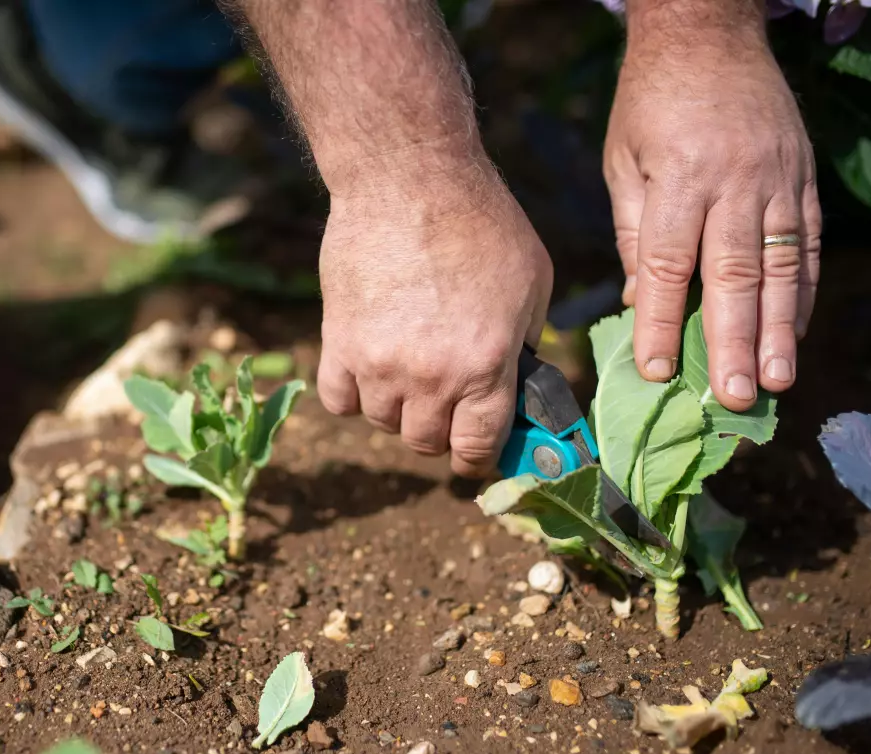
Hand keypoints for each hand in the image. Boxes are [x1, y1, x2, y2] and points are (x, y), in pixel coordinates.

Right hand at [316, 154, 552, 476]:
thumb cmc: (480, 220)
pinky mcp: (337, 343)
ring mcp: (379, 364)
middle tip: (445, 402)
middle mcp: (431, 377)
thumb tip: (518, 379)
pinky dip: (353, 393)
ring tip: (407, 373)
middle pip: (426, 442)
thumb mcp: (533, 280)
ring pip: (383, 423)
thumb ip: (526, 340)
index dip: (477, 458)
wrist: (407, 177)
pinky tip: (368, 366)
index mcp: (486, 366)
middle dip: (439, 430)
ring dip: (397, 408)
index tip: (474, 452)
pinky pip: (339, 400)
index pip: (476, 448)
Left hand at [604, 6, 820, 410]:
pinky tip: (794, 331)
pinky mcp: (802, 176)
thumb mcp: (623, 162)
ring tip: (775, 382)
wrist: (708, 31)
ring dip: (779, 330)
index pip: (669, 266)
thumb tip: (641, 301)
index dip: (663, 322)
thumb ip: (636, 234)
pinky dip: (802, 292)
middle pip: (734, 276)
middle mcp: (734, 183)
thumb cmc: (650, 103)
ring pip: (781, 266)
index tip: (657, 372)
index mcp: (680, 180)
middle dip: (732, 343)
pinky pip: (807, 243)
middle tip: (731, 397)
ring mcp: (776, 179)